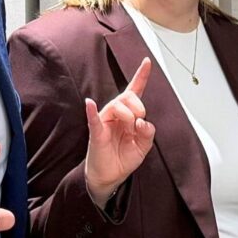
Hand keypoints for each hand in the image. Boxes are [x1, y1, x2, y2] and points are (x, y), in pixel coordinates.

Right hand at [84, 58, 155, 207]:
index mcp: (129, 114)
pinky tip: (90, 103)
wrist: (111, 176)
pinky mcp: (97, 131)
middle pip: (128, 96)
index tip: (147, 61)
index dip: (141, 76)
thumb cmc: (124, 157)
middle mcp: (116, 113)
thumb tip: (144, 121)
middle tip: (140, 121)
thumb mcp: (143, 147)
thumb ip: (148, 133)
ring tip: (130, 128)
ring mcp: (105, 120)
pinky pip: (93, 118)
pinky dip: (91, 110)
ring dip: (128, 115)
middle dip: (138, 106)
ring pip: (117, 105)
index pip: (135, 91)